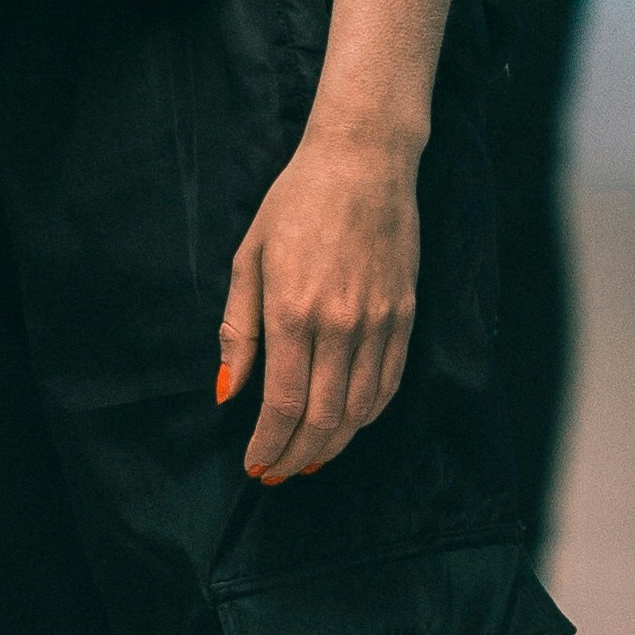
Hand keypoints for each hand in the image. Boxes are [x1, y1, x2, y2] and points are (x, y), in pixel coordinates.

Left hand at [218, 116, 419, 484]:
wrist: (363, 161)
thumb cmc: (296, 203)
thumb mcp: (249, 258)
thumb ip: (239, 330)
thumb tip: (228, 390)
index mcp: (294, 311)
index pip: (285, 405)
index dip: (269, 445)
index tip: (255, 465)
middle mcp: (342, 324)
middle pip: (324, 419)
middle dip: (297, 456)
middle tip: (278, 473)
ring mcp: (380, 322)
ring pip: (360, 410)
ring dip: (333, 445)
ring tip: (309, 458)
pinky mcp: (406, 315)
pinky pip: (389, 383)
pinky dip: (368, 415)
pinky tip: (348, 425)